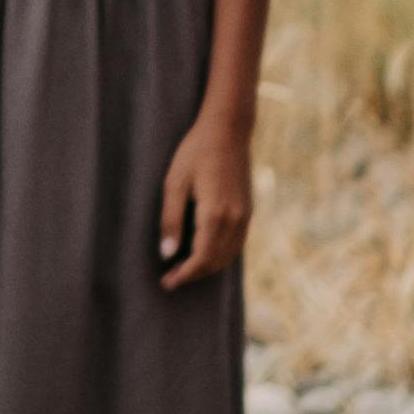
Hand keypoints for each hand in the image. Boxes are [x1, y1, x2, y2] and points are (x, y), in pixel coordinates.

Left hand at [158, 104, 253, 283]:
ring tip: (183, 269)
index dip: (183, 275)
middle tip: (170, 278)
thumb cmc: (195, 152)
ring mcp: (245, 216)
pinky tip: (202, 252)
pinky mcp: (248, 211)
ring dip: (207, 267)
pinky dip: (220, 255)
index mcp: (215, 214)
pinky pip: (236, 244)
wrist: (228, 130)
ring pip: (228, 256)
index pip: (200, 258)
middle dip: (193, 274)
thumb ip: (170, 220)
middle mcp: (235, 219)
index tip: (166, 282)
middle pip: (216, 262)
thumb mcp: (174, 183)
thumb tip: (167, 254)